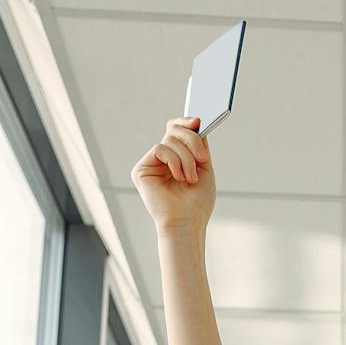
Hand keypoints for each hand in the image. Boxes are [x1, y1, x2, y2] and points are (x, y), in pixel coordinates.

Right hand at [132, 116, 215, 233]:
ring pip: (170, 140)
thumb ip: (199, 145)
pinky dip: (174, 161)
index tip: (199, 121)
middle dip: (191, 140)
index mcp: (177, 158)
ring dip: (186, 158)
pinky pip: (160, 149)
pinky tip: (178, 177)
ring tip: (191, 179)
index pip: (177, 130)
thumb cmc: (197, 203)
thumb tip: (195, 121)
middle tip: (201, 158)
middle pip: (174, 130)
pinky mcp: (141, 170)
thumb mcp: (204, 168)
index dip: (186, 122)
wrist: (187, 223)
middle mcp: (162, 159)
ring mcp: (151, 164)